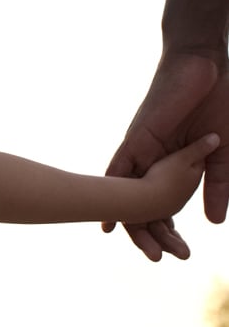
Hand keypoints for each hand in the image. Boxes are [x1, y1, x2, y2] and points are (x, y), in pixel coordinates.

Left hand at [104, 51, 228, 260]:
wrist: (206, 67)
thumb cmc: (217, 104)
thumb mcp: (222, 153)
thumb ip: (216, 185)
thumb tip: (213, 222)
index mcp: (171, 164)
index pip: (162, 203)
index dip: (166, 229)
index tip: (177, 253)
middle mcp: (151, 161)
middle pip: (140, 203)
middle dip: (149, 234)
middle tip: (159, 260)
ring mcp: (142, 149)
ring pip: (127, 191)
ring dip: (132, 221)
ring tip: (144, 248)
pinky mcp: (138, 137)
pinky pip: (120, 166)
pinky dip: (112, 188)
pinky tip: (109, 214)